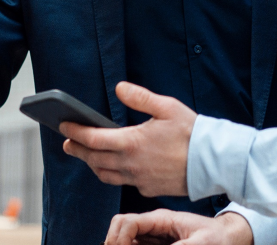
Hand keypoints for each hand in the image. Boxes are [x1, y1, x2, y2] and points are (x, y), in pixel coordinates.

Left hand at [61, 81, 195, 196]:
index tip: (63, 126)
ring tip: (86, 155)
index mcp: (131, 142)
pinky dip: (113, 174)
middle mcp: (131, 164)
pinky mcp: (148, 189)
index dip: (75, 132)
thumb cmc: (192, 132)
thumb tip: (119, 87)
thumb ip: (140, 97)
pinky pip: (123, 183)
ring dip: (92, 164)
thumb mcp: (167, 107)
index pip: (93, 138)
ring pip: (105, 175)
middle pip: (93, 159)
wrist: (213, 162)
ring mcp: (138, 179)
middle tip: (67, 143)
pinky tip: (114, 166)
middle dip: (77, 150)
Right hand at [105, 210, 253, 244]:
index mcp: (162, 218)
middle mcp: (154, 225)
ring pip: (125, 239)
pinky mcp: (156, 244)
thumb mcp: (203, 243)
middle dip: (114, 242)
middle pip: (120, 228)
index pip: (127, 221)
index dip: (118, 238)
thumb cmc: (218, 237)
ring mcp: (154, 235)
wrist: (228, 237)